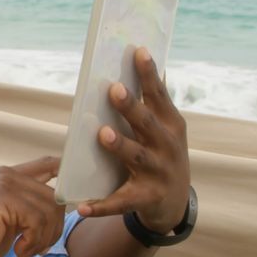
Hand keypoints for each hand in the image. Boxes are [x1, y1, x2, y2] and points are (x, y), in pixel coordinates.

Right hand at [0, 157, 64, 256]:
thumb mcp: (9, 219)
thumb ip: (29, 206)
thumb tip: (63, 204)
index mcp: (8, 176)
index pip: (50, 164)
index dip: (70, 176)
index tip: (75, 199)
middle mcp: (7, 174)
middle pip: (56, 196)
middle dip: (54, 228)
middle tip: (36, 248)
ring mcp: (4, 184)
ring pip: (50, 209)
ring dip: (44, 238)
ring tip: (26, 251)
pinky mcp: (2, 199)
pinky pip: (38, 221)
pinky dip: (33, 242)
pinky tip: (18, 252)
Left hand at [77, 47, 190, 233]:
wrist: (174, 203)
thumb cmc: (162, 154)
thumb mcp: (165, 129)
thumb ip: (154, 101)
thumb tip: (146, 60)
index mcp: (171, 125)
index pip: (159, 95)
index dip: (149, 74)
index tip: (138, 51)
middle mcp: (167, 147)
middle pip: (147, 124)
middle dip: (131, 107)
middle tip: (114, 89)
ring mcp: (158, 173)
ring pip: (136, 157)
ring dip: (120, 145)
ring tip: (103, 134)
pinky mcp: (145, 199)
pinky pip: (120, 202)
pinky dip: (101, 205)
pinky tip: (82, 205)